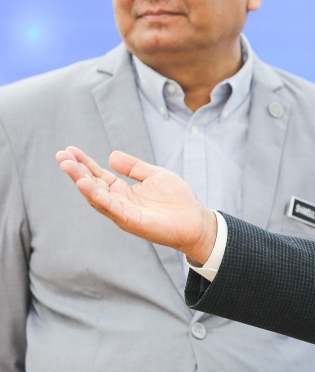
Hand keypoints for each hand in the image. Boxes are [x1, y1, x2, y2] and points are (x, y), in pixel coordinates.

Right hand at [57, 146, 216, 264]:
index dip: (84, 163)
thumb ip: (134, 167)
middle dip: (76, 171)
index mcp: (123, 190)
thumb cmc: (177, 200)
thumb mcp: (155, 175)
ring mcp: (123, 212)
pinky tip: (86, 185)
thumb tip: (110, 155)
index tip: (69, 150)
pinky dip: (97, 197)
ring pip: (96, 196)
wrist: (196, 221)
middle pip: (92, 185)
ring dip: (81, 181)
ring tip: (68, 166)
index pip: (98, 175)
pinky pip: (111, 208)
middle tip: (61, 156)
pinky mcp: (131, 221)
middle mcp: (119, 202)